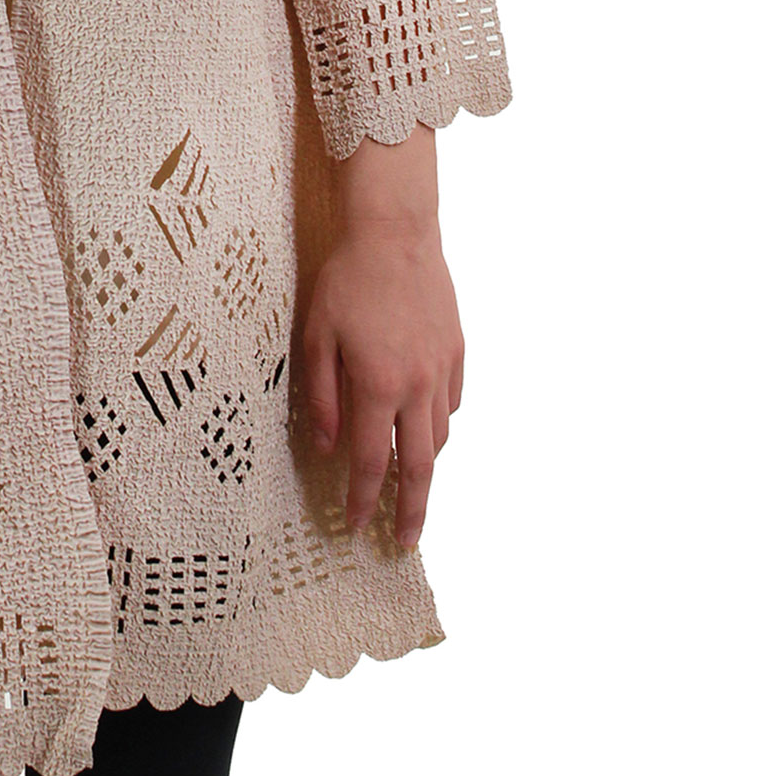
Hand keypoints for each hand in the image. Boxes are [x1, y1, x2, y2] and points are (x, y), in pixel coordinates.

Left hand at [301, 209, 463, 550]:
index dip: (364, 499)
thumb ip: (320, 396)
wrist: (397, 232)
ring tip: (415, 491)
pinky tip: (427, 427)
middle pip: (420, 466)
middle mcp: (417, 386)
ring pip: (441, 436)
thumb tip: (325, 447)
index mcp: (378, 385)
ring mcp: (442, 369)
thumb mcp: (317, 335)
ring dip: (428, 469)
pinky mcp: (457, 350)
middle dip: (412, 511)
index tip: (357, 526)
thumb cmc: (348, 280)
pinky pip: (452, 402)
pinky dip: (440, 424)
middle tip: (405, 543)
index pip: (373, 461)